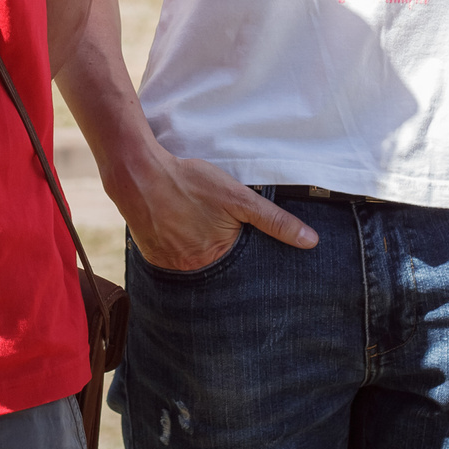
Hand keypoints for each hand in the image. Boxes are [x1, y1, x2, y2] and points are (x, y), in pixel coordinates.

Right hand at [121, 151, 315, 272]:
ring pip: (193, 268)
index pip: (241, 275)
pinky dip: (180, 252)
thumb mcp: (238, 197)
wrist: (138, 172)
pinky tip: (182, 235)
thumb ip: (274, 221)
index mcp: (214, 261)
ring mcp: (167, 265)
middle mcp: (189, 269)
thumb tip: (310, 242)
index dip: (247, 265)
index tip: (247, 256)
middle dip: (223, 263)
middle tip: (220, 241)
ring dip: (200, 258)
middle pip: (216, 274)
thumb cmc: (189, 182)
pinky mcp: (151, 255)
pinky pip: (171, 261)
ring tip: (202, 238)